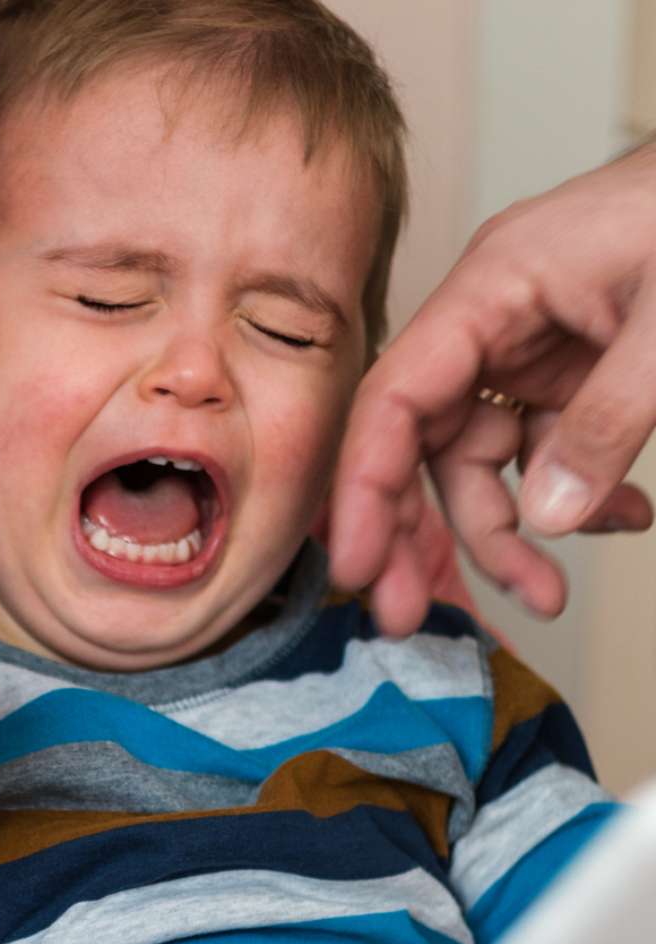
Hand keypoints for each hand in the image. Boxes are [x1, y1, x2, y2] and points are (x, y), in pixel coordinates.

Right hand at [331, 141, 655, 634]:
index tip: (359, 565)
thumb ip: (610, 419)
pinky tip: (625, 518)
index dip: (364, 486)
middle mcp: (494, 322)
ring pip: (481, 466)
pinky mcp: (571, 373)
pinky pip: (546, 455)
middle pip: (423, 445)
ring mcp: (532, 350)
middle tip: (409, 618)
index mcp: (494, 285)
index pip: (394, 395)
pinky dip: (578, 502)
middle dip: (419, 536)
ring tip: (549, 597)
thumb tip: (550, 517)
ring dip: (509, 538)